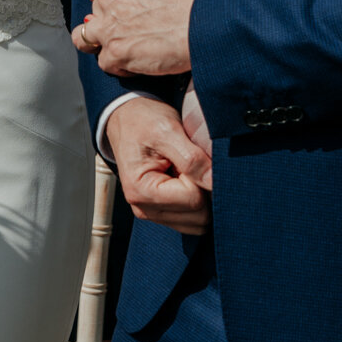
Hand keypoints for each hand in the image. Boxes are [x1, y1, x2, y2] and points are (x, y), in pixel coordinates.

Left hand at [73, 0, 199, 77]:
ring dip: (96, 42)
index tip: (130, 7)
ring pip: (83, 37)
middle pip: (97, 10)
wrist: (201, 21)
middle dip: (111, 20)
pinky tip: (134, 66)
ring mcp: (108, 27)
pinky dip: (118, 66)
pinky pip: (104, 62)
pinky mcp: (114, 53)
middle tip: (132, 29)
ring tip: (113, 47)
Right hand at [106, 95, 212, 232]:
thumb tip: (214, 182)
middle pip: (198, 216)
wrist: (127, 119)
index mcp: (141, 191)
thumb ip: (192, 158)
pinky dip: (196, 200)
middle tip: (188, 162)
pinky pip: (192, 219)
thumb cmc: (143, 122)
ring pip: (198, 222)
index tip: (189, 155)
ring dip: (200, 195)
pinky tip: (185, 179)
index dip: (201, 176)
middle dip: (202, 188)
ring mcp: (152, 213)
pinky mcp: (161, 213)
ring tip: (185, 170)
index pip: (194, 200)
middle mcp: (144, 208)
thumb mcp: (167, 130)